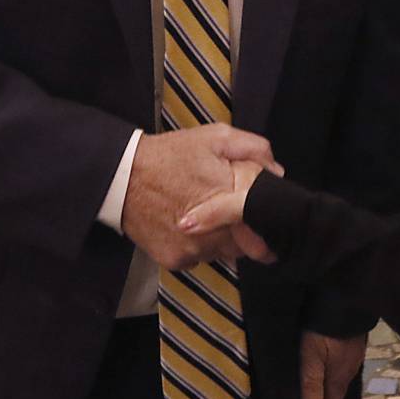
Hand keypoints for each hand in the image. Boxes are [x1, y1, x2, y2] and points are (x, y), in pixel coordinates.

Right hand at [121, 124, 279, 270]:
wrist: (123, 177)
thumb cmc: (171, 155)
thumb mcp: (215, 137)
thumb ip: (253, 149)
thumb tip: (276, 171)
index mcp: (227, 199)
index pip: (262, 224)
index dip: (266, 221)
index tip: (269, 219)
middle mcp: (212, 232)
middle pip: (245, 244)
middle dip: (244, 230)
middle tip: (236, 215)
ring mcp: (193, 250)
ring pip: (223, 254)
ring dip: (222, 240)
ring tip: (210, 216)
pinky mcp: (175, 260)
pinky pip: (199, 259)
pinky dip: (200, 247)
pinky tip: (192, 226)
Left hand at [300, 331, 366, 398]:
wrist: (347, 298)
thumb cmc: (325, 328)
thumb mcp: (311, 354)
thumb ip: (311, 382)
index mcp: (338, 378)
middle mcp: (348, 372)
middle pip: (336, 398)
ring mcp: (352, 358)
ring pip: (340, 383)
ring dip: (331, 396)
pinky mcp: (353, 346)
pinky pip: (342, 370)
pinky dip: (333, 380)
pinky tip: (328, 375)